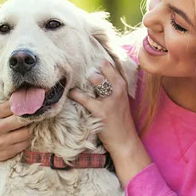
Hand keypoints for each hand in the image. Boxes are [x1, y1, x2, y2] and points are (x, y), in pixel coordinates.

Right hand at [0, 100, 32, 167]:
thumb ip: (2, 104)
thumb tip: (21, 94)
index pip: (14, 105)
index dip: (25, 103)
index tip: (32, 102)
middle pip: (22, 119)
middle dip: (31, 116)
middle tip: (36, 114)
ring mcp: (2, 141)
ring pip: (27, 132)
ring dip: (31, 128)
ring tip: (31, 125)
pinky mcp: (8, 151)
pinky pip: (26, 143)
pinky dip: (28, 138)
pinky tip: (26, 135)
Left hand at [69, 61, 148, 184]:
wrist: (126, 141)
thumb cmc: (120, 120)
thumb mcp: (120, 100)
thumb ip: (110, 87)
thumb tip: (92, 75)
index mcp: (123, 84)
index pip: (109, 64)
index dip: (96, 60)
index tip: (84, 54)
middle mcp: (118, 89)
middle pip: (103, 67)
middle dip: (88, 65)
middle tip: (75, 63)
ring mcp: (111, 99)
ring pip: (96, 79)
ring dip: (83, 78)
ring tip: (71, 77)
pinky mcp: (101, 111)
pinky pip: (84, 98)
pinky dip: (75, 94)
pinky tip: (69, 93)